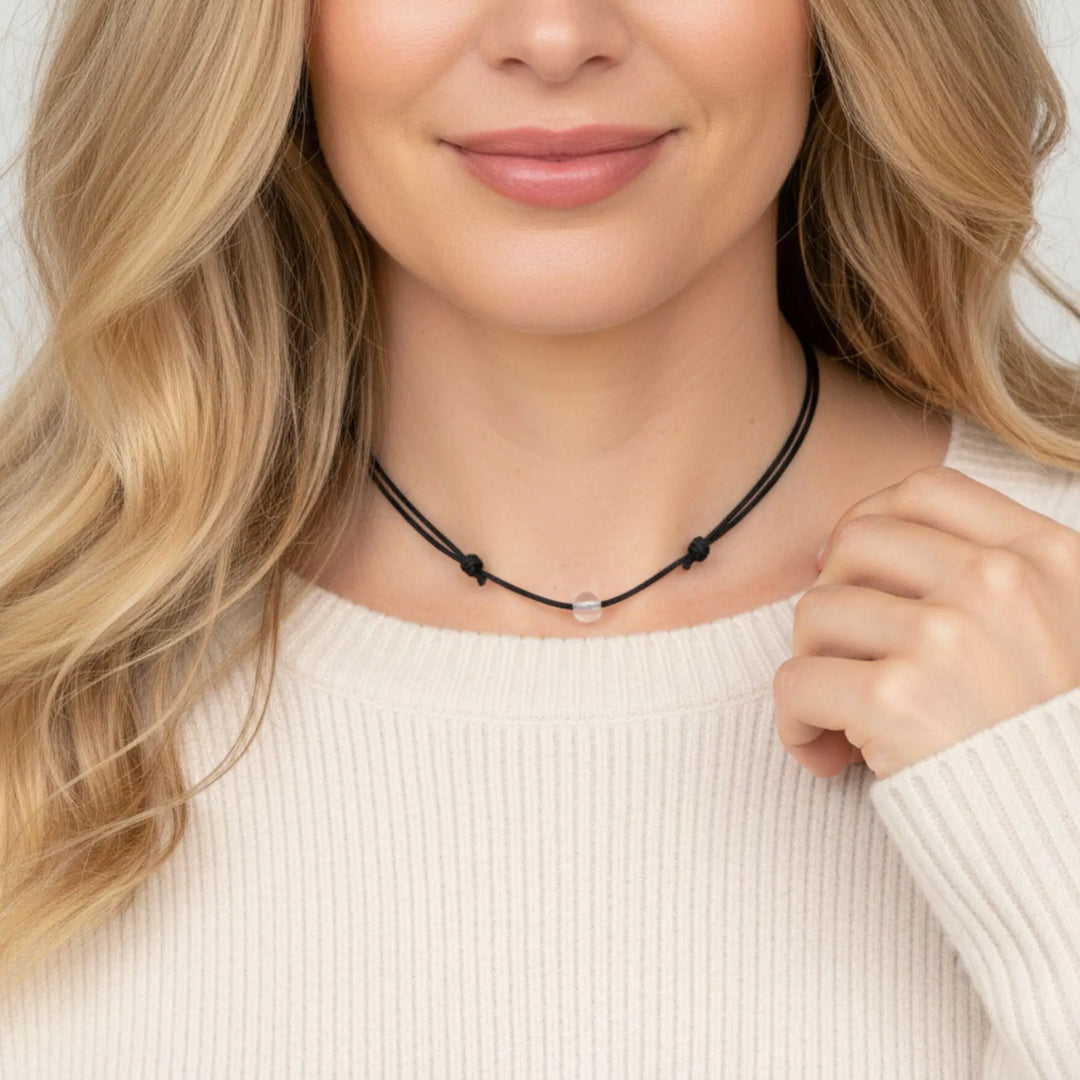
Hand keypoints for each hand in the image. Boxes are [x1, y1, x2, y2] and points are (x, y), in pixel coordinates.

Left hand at [772, 466, 1079, 780]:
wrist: (1074, 846)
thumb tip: (844, 545)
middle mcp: (999, 584)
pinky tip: (826, 752)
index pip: (923, 491)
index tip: (850, 571)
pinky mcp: (898, 701)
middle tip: (845, 653)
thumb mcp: (1057, 628)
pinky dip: (795, 724)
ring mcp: (948, 639)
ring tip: (844, 714)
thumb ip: (985, 575)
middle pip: (854, 542)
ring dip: (814, 666)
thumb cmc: (1048, 742)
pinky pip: (794, 683)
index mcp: (1045, 557)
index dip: (867, 522)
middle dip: (833, 596)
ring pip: (814, 612)